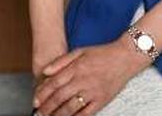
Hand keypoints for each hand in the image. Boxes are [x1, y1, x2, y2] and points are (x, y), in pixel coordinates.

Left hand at [32, 39, 146, 115]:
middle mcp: (83, 80)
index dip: (43, 93)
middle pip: (59, 97)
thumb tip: (45, 71)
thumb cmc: (103, 53)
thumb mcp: (80, 51)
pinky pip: (86, 113)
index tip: (35, 100)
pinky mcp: (102, 100)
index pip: (54, 83)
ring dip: (58, 115)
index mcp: (76, 68)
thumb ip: (61, 61)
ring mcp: (92, 91)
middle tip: (39, 113)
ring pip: (70, 107)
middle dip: (47, 107)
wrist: (126, 57)